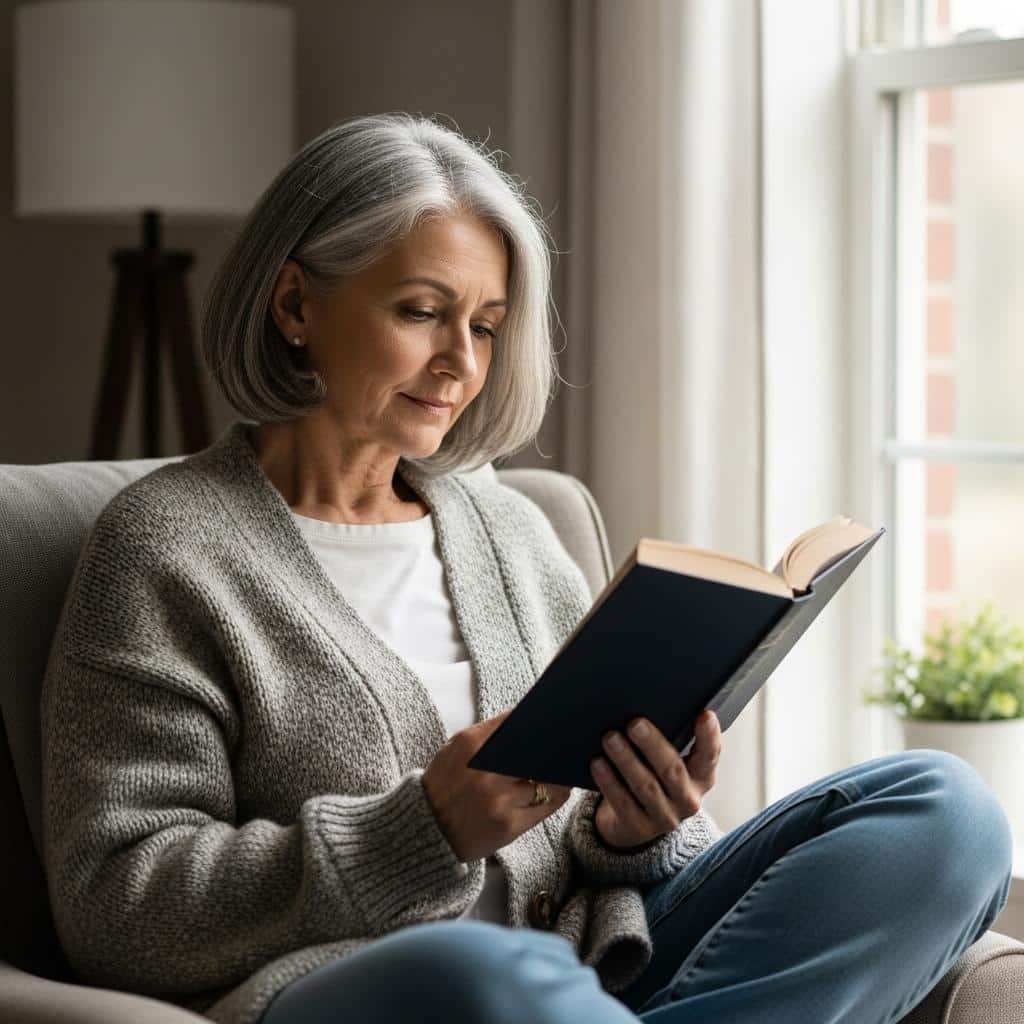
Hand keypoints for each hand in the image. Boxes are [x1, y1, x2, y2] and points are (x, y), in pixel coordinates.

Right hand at [422, 709, 572, 862]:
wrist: (425, 828)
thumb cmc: (444, 785)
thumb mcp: (455, 749)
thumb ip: (487, 734)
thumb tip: (526, 719)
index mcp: (471, 745)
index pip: (516, 724)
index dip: (538, 722)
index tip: (552, 722)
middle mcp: (486, 771)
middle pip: (537, 752)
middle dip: (552, 749)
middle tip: (565, 745)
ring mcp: (498, 799)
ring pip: (546, 781)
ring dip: (558, 776)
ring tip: (564, 769)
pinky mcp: (509, 825)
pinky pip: (545, 806)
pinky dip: (557, 796)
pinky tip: (560, 790)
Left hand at [589, 710, 720, 851]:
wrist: (635, 822)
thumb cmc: (654, 776)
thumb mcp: (668, 760)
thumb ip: (670, 740)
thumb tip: (649, 704)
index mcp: (702, 777)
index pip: (710, 755)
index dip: (710, 736)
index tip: (705, 714)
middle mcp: (688, 799)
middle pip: (672, 770)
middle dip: (653, 745)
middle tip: (635, 723)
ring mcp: (665, 817)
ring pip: (646, 787)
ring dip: (627, 760)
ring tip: (610, 739)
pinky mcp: (639, 827)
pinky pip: (623, 803)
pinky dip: (609, 781)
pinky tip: (598, 763)